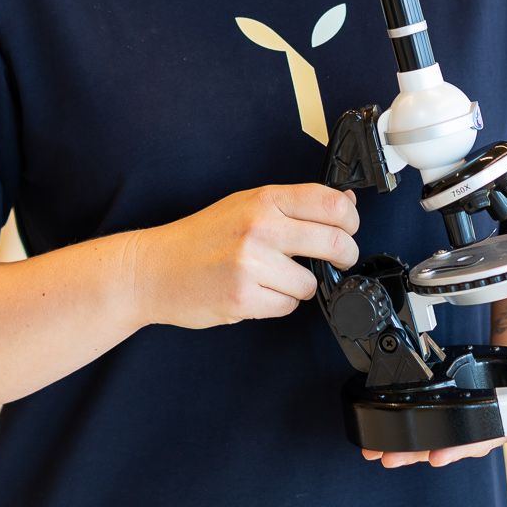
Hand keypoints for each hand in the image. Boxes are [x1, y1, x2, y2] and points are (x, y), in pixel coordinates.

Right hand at [130, 184, 358, 329]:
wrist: (155, 269)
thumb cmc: (201, 237)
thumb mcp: (246, 205)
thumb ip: (294, 204)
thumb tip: (345, 202)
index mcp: (264, 199)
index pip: (330, 203)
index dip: (350, 220)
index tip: (348, 230)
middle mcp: (260, 227)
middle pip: (335, 242)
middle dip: (344, 255)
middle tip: (336, 258)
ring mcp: (252, 263)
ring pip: (311, 283)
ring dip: (301, 286)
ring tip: (274, 277)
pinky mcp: (244, 297)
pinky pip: (288, 306)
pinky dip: (279, 303)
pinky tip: (257, 291)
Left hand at [361, 346, 506, 468]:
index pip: (486, 435)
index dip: (463, 445)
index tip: (439, 454)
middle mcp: (490, 425)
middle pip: (452, 441)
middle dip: (422, 449)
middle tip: (391, 457)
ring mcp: (472, 419)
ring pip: (437, 436)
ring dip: (408, 446)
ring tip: (377, 453)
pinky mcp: (458, 410)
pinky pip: (430, 422)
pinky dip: (406, 430)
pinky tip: (380, 438)